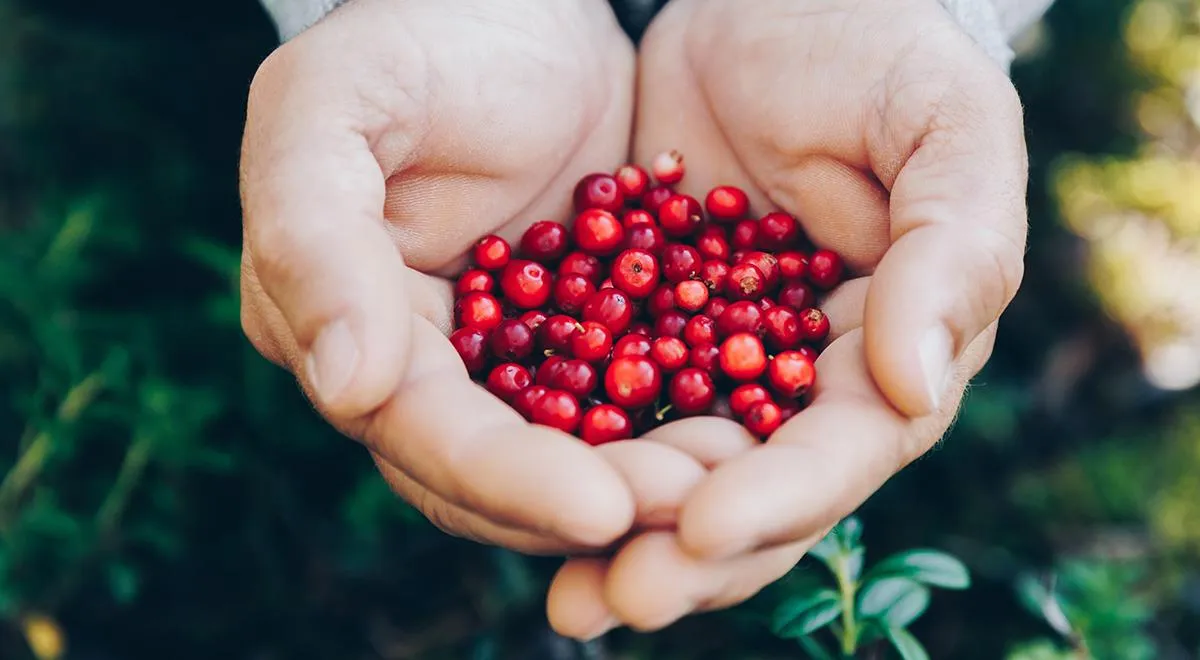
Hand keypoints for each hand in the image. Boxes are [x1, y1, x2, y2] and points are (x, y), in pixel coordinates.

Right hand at [239, 0, 693, 553]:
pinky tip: (751, 435)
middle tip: (695, 508)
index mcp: (344, 327)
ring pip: (569, 457)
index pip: (420, 433)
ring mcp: (504, 360)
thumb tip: (346, 387)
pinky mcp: (581, 338)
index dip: (504, 480)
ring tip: (734, 486)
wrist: (516, 7)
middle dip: (591, 502)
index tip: (600, 510)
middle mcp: (419, 368)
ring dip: (647, 484)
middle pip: (497, 477)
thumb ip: (311, 236)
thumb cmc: (414, 38)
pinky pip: (630, 401)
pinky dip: (680, 427)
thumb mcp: (331, 105)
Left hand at [547, 0, 1027, 636]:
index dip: (780, 498)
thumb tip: (913, 384)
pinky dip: (567, 457)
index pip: (842, 448)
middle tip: (609, 601)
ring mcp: (721, 362)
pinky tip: (513, 494)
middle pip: (752, 494)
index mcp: (892, 347)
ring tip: (566, 596)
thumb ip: (951, 250)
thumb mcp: (944, 126)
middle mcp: (806, 380)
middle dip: (686, 554)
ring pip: (674, 475)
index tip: (702, 526)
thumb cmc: (881, 50)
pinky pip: (603, 409)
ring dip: (619, 538)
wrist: (772, 0)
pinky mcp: (645, 330)